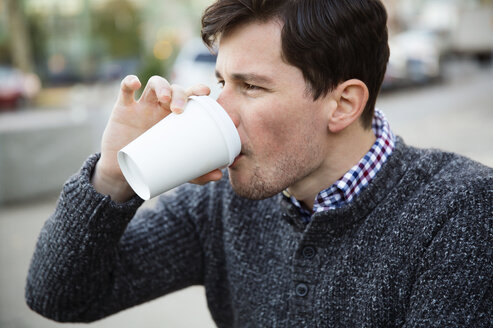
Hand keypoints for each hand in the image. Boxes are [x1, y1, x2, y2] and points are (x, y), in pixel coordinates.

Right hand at [92, 75, 221, 201]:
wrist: (126, 173)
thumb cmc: (155, 163)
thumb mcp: (177, 168)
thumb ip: (198, 172)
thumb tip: (219, 176)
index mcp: (179, 115)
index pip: (191, 96)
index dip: (198, 90)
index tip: (206, 92)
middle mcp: (163, 106)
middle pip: (175, 88)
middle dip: (180, 94)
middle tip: (180, 109)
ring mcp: (144, 105)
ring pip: (155, 84)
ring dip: (162, 86)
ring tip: (165, 99)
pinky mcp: (123, 108)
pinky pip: (125, 89)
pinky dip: (129, 82)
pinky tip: (135, 83)